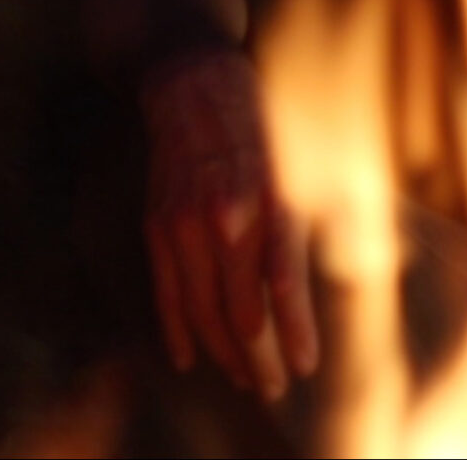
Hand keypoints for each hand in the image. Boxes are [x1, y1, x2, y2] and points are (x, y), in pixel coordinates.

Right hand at [140, 45, 320, 399]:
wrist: (191, 80)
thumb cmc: (257, 122)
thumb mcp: (293, 167)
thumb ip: (295, 227)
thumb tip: (309, 288)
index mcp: (269, 201)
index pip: (283, 287)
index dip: (294, 334)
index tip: (305, 367)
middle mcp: (227, 218)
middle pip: (242, 312)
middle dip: (260, 358)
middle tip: (274, 386)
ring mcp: (185, 224)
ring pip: (204, 311)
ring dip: (226, 353)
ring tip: (246, 379)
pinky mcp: (157, 224)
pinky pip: (167, 292)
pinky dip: (179, 330)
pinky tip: (191, 359)